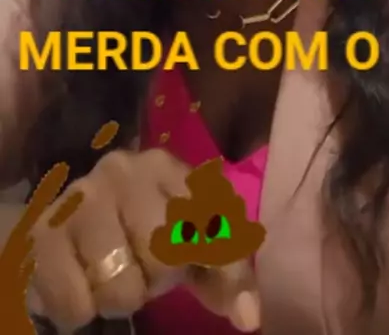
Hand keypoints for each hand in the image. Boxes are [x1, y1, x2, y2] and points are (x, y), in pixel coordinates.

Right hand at [28, 148, 259, 331]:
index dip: (221, 269)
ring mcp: (81, 197)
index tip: (217, 290)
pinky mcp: (42, 233)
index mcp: (166, 167)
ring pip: (120, 285)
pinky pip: (77, 302)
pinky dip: (80, 310)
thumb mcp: (186, 247)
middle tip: (143, 272)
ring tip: (111, 278)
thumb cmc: (136, 234)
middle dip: (157, 280)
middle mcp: (124, 171)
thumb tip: (249, 317)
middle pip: (164, 256)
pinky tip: (80, 285)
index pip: (212, 226)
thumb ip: (223, 275)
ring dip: (118, 299)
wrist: (60, 224)